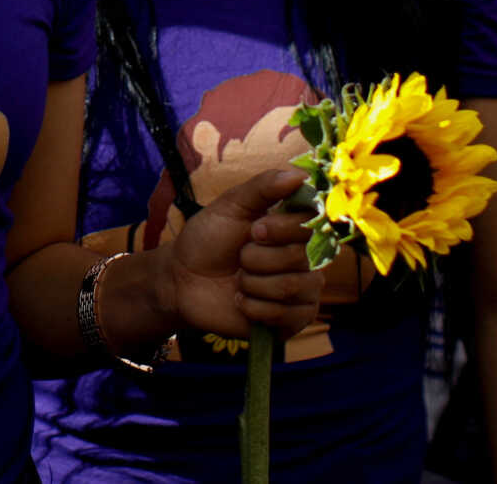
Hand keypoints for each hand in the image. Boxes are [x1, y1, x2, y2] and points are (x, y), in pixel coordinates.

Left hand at [156, 168, 325, 338]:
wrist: (182, 278)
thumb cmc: (208, 238)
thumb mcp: (231, 205)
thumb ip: (264, 188)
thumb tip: (301, 175)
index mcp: (296, 229)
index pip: (314, 224)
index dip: (283, 229)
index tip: (253, 230)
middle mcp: (306, 260)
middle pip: (303, 258)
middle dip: (258, 258)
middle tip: (239, 258)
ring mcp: (301, 293)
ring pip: (293, 288)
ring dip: (253, 283)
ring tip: (238, 280)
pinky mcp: (291, 322)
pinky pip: (285, 317)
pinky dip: (254, 308)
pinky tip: (241, 301)